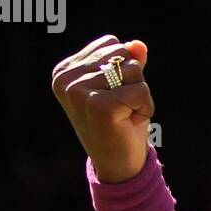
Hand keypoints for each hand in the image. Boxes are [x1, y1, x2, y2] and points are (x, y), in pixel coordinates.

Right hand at [51, 36, 152, 182]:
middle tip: (121, 108)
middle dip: (133, 81)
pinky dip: (145, 107)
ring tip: (124, 115)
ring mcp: (78, 92)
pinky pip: (140, 90)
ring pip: (133, 70)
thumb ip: (128, 62)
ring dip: (140, 95)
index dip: (124, 69)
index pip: (112, 44)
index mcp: (65, 70)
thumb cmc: (121, 123)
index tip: (113, 95)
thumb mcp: (124, 86)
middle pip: (123, 54)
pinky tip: (129, 123)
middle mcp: (65, 79)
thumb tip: (138, 44)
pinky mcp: (98, 106)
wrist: (119, 165)